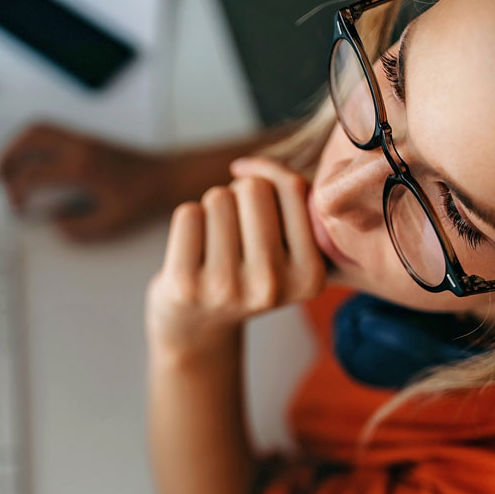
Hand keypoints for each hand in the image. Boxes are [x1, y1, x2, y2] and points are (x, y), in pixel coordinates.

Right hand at [0, 122, 169, 240]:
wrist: (164, 177)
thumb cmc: (141, 200)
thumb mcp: (110, 223)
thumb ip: (78, 228)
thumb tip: (53, 224)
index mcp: (82, 168)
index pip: (34, 174)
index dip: (15, 192)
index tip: (12, 208)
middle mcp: (79, 146)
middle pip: (30, 138)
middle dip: (7, 158)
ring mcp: (82, 138)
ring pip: (38, 129)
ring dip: (16, 146)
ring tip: (7, 171)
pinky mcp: (85, 138)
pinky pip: (50, 132)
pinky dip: (31, 143)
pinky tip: (29, 164)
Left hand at [146, 157, 325, 356]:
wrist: (197, 328)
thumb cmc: (245, 271)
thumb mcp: (287, 245)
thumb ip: (289, 198)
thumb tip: (243, 166)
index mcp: (310, 276)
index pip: (294, 189)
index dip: (271, 180)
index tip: (262, 203)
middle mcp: (271, 286)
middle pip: (253, 188)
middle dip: (239, 197)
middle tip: (235, 236)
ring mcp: (226, 289)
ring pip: (218, 197)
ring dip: (212, 211)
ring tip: (214, 248)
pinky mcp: (185, 285)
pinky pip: (188, 213)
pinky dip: (188, 222)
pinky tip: (191, 254)